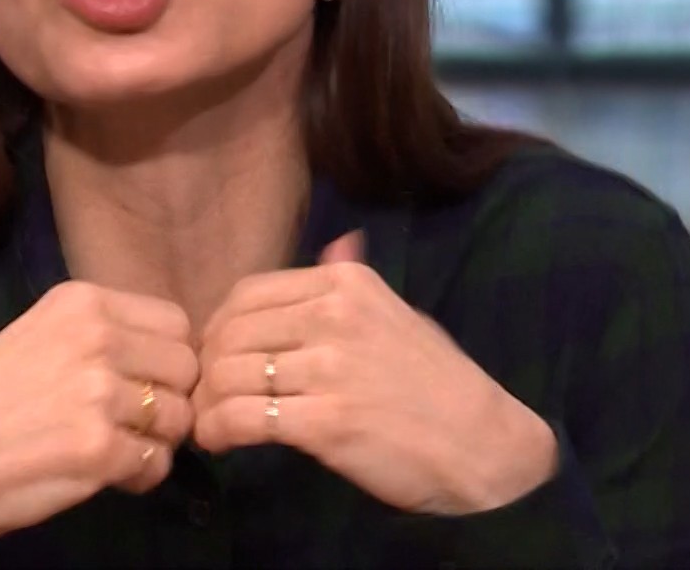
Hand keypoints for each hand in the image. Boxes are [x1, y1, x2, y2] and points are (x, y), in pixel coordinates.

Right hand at [0, 281, 198, 565]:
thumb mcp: (40, 337)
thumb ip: (102, 335)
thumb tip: (172, 354)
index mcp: (82, 302)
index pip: (176, 323)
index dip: (168, 359)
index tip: (144, 383)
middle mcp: (96, 338)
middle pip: (186, 368)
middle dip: (169, 400)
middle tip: (133, 424)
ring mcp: (98, 393)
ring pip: (177, 418)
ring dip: (155, 442)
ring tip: (115, 450)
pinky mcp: (98, 448)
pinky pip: (156, 463)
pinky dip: (139, 477)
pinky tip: (107, 476)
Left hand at [190, 231, 557, 515]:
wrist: (483, 444)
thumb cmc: (438, 384)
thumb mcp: (400, 315)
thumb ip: (356, 283)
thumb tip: (339, 244)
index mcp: (347, 284)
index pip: (248, 294)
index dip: (219, 328)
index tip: (218, 359)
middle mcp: (335, 314)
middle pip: (229, 332)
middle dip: (206, 369)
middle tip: (208, 397)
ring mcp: (330, 367)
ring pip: (227, 373)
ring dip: (207, 404)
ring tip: (211, 424)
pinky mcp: (326, 421)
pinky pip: (242, 417)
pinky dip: (218, 431)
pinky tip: (221, 442)